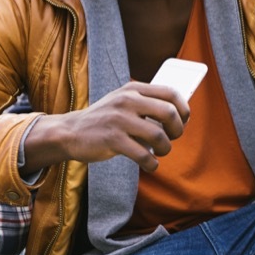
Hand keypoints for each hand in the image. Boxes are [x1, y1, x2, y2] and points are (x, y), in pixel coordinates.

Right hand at [25, 82, 189, 172]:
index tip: (183, 122)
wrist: (70, 132)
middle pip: (169, 113)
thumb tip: (179, 117)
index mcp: (133, 89)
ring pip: (158, 135)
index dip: (184, 109)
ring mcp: (119, 119)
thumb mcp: (123, 102)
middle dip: (177, 130)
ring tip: (159, 153)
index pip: (171, 93)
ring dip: (165, 149)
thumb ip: (146, 104)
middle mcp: (127, 100)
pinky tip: (150, 165)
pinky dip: (152, 163)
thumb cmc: (105, 120)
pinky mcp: (112, 139)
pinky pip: (143, 154)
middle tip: (171, 139)